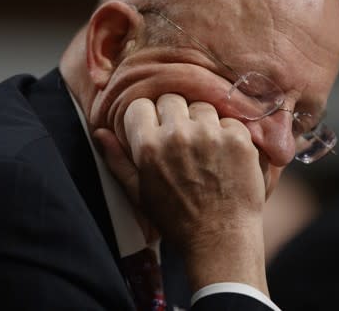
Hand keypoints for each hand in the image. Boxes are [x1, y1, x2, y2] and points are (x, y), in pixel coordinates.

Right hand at [94, 94, 268, 293]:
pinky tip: (225, 154)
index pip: (140, 105)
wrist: (220, 240)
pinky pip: (229, 119)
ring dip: (201, 121)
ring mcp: (210, 135)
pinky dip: (227, 132)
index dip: (146, 117)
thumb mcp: (137, 192)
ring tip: (204, 147)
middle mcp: (178, 135)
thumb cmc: (175, 219)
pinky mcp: (238, 139)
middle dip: (173, 115)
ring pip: (201, 106)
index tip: (153, 129)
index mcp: (149, 146)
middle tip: (181, 139)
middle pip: (170, 99)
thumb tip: (100, 132)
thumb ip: (116, 159)